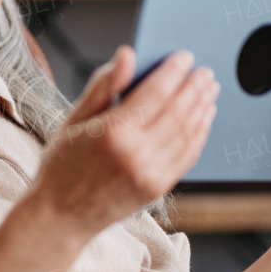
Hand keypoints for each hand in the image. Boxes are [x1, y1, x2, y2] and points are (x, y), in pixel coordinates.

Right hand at [26, 46, 219, 242]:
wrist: (61, 216)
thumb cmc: (62, 165)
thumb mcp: (74, 120)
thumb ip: (103, 86)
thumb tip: (128, 54)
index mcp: (112, 133)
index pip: (155, 93)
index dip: (174, 72)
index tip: (185, 56)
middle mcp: (135, 154)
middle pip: (178, 111)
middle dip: (194, 87)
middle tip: (204, 71)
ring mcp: (150, 174)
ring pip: (188, 133)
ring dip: (202, 108)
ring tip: (209, 90)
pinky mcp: (158, 188)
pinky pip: (187, 155)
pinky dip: (199, 133)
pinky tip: (202, 118)